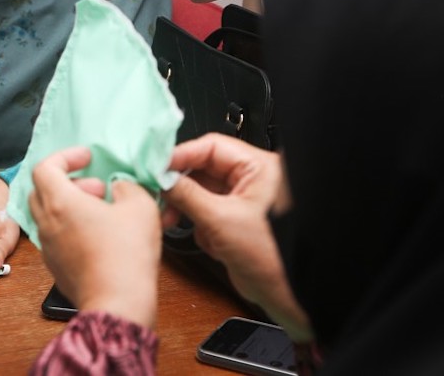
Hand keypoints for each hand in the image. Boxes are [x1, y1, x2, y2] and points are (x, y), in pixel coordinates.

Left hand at [29, 147, 160, 328]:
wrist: (118, 303)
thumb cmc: (127, 253)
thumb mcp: (140, 206)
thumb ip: (127, 186)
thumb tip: (119, 188)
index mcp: (59, 203)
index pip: (44, 167)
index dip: (65, 156)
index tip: (87, 158)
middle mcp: (46, 223)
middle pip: (41, 189)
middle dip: (68, 181)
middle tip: (98, 187)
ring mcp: (48, 248)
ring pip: (47, 214)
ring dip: (70, 204)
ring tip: (102, 211)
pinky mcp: (55, 267)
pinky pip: (56, 236)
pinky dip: (71, 226)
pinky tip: (99, 235)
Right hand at [164, 133, 311, 340]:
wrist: (287, 296)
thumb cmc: (273, 257)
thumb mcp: (221, 220)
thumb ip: (187, 195)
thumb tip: (162, 178)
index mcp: (259, 168)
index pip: (212, 148)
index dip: (182, 156)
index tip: (156, 166)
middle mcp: (252, 180)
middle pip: (204, 169)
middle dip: (181, 185)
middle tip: (158, 193)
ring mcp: (243, 201)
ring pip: (202, 192)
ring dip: (186, 207)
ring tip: (170, 219)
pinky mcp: (235, 220)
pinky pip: (206, 211)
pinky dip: (198, 224)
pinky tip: (204, 238)